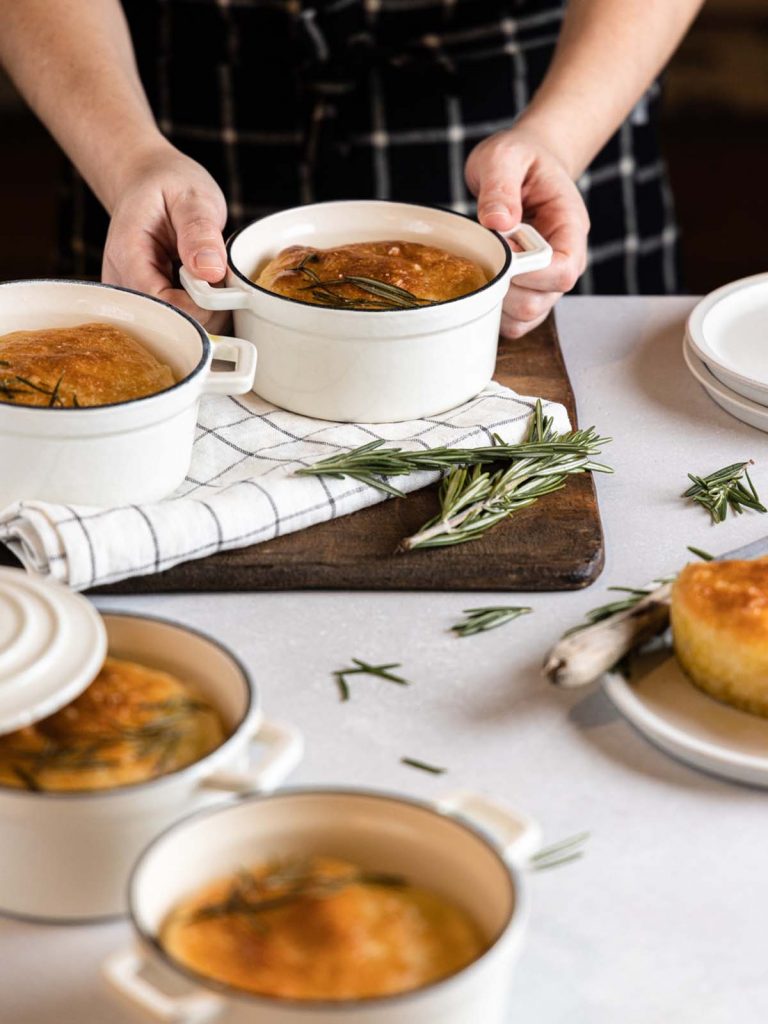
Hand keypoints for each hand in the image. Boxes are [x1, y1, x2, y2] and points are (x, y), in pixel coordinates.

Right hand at [102, 143, 228, 330]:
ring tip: (208, 276)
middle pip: (168, 325)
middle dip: (206, 311)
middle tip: (221, 278)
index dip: (201, 305)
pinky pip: (177, 324)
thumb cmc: (166, 185)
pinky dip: (199, 310)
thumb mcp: (192, 197)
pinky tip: (201, 287)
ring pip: (175, 330)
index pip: (164, 304)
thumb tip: (210, 270)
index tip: (223, 285)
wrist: (146, 183)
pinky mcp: (144, 304)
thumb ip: (200, 231)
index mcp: (127, 255)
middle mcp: (121, 283)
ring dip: (205, 312)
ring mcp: (130, 297)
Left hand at [465, 126, 588, 338]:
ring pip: (527, 317)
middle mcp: (565, 260)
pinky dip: (493, 312)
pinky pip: (515, 322)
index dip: (530, 272)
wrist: (523, 165)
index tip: (503, 249)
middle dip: (505, 285)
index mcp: (570, 227)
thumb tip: (499, 222)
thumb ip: (500, 185)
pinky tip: (482, 282)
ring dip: (496, 301)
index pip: (564, 270)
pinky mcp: (529, 292)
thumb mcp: (505, 156)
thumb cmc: (520, 159)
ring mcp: (547, 280)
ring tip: (483, 263)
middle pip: (542, 300)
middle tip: (486, 252)